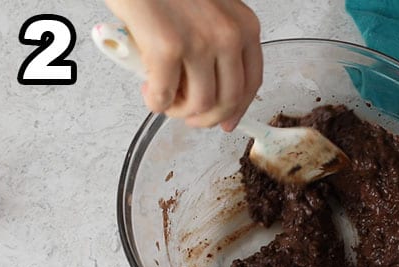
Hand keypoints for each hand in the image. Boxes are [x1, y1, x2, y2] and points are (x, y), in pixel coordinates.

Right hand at [104, 0, 261, 129]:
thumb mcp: (211, 11)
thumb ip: (217, 42)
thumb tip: (209, 84)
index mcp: (243, 25)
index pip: (252, 81)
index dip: (237, 110)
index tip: (225, 123)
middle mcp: (228, 36)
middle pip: (228, 102)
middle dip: (204, 118)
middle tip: (185, 114)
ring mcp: (199, 43)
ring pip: (198, 106)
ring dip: (177, 111)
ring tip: (162, 96)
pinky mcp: (168, 50)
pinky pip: (164, 98)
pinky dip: (154, 102)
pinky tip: (147, 88)